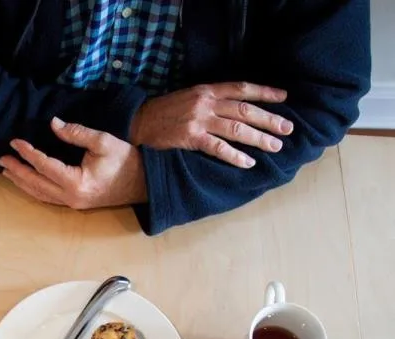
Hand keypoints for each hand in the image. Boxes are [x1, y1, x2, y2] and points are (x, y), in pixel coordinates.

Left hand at [0, 118, 146, 209]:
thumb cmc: (125, 161)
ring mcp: (72, 203)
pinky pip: (47, 198)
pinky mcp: (74, 204)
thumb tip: (54, 123)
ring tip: (7, 171)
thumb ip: (77, 133)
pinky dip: (33, 189)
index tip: (15, 142)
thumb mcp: (103, 142)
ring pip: (39, 194)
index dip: (28, 153)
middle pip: (36, 184)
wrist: (143, 183)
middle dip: (17, 171)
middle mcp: (71, 197)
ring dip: (21, 182)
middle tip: (1, 159)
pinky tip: (25, 182)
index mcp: (77, 182)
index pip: (45, 166)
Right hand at [129, 81, 293, 167]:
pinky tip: (249, 162)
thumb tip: (234, 108)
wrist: (137, 123)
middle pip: (245, 110)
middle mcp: (205, 103)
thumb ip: (209, 100)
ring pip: (236, 129)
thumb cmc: (162, 112)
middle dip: (269, 119)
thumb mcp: (187, 97)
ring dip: (259, 138)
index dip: (264, 93)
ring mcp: (198, 121)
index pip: (241, 88)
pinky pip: (218, 148)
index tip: (284, 98)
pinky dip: (235, 156)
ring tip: (275, 146)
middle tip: (288, 128)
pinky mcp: (190, 138)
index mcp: (205, 90)